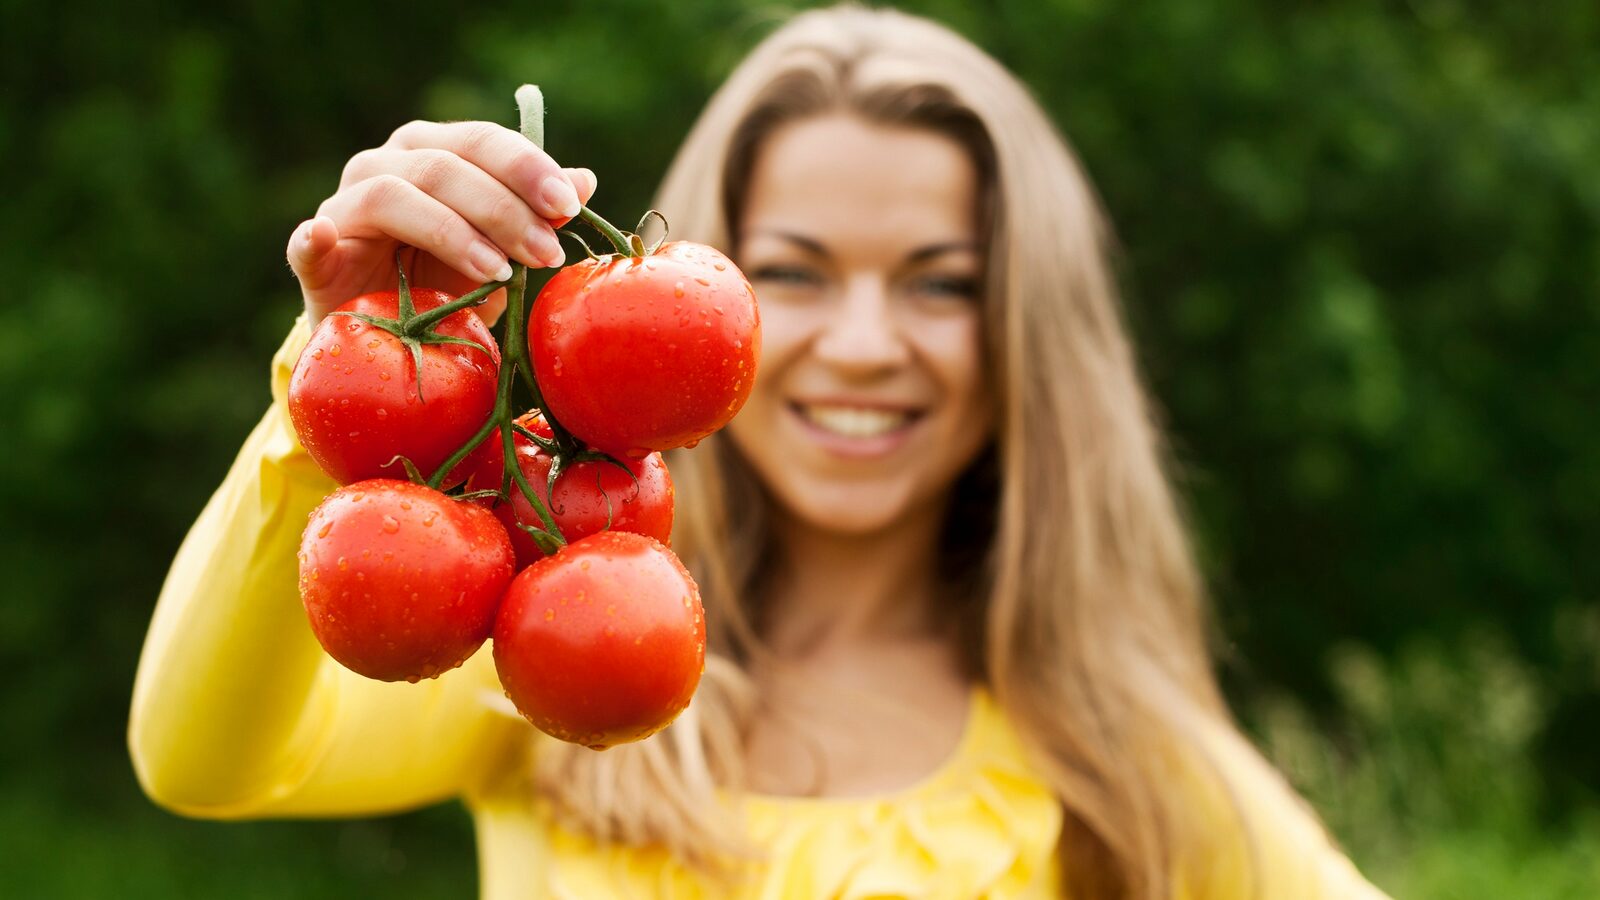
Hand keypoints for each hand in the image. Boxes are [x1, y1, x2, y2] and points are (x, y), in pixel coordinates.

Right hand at [286, 120, 597, 325]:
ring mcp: (343, 206)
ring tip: (498, 273)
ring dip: (451, 232)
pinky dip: (315, 238)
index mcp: (433, 151)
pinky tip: (326, 239)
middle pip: (444, 167)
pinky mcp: (314, 253)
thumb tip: (585, 180)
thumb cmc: (450, 284)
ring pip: (392, 196)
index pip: (481, 141)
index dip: (526, 168)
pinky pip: (307, 241)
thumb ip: (537, 215)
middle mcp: (385, 165)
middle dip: (504, 209)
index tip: (567, 205)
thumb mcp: (503, 251)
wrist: (390, 339)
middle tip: (546, 253)